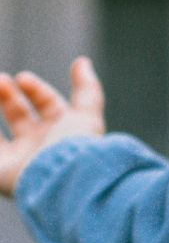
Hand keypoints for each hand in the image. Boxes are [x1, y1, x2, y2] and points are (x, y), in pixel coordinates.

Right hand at [0, 56, 105, 197]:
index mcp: (62, 130)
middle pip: (18, 113)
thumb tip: (82, 62)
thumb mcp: (86, 113)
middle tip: (0, 81)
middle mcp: (40, 144)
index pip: (47, 104)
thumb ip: (87, 88)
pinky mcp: (1, 172)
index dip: (34, 88)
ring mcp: (19, 158)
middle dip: (6, 94)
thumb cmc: (76, 146)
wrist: (62, 180)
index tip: (22, 79)